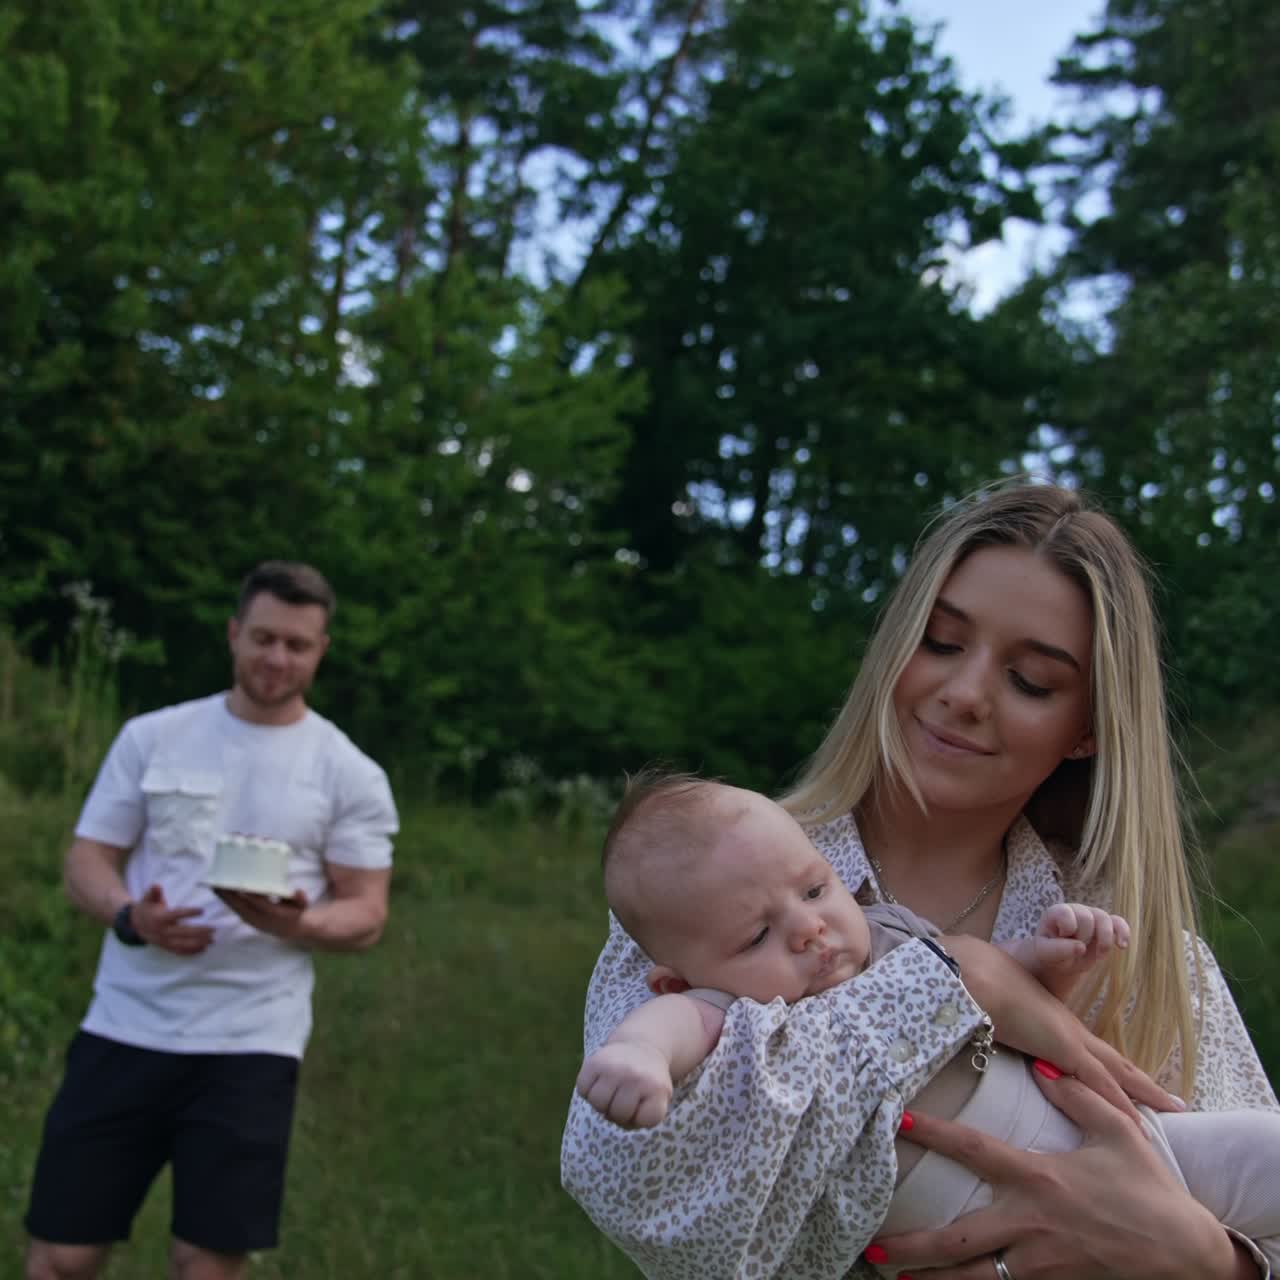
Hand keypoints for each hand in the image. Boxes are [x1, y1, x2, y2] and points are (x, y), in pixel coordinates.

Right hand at [130, 884, 214, 954]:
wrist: (135, 925)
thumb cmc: (146, 909)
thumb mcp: (148, 898)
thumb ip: (154, 892)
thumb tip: (156, 885)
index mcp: (159, 918)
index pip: (176, 915)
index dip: (188, 913)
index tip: (202, 910)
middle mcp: (162, 931)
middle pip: (183, 932)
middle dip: (199, 932)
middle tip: (213, 929)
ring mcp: (164, 941)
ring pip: (183, 944)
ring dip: (198, 943)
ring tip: (212, 940)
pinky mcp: (166, 947)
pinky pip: (179, 951)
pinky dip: (192, 952)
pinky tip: (204, 948)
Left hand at [214, 887, 309, 940]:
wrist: (290, 930)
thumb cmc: (295, 912)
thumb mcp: (301, 905)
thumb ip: (300, 899)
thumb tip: (298, 892)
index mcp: (274, 913)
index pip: (260, 903)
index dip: (250, 894)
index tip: (241, 883)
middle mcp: (261, 918)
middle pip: (242, 906)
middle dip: (230, 895)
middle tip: (219, 882)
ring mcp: (252, 921)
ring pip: (236, 908)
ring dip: (225, 898)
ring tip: (214, 885)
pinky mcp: (248, 920)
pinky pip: (236, 910)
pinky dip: (227, 901)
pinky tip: (220, 893)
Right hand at [576, 1041, 673, 1128]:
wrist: (642, 1047)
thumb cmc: (648, 1083)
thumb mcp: (659, 1100)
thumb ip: (639, 1119)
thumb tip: (607, 1113)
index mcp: (657, 1087)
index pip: (646, 1120)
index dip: (642, 1116)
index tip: (646, 1101)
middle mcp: (635, 1075)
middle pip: (617, 1114)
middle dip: (619, 1112)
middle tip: (626, 1097)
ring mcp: (613, 1067)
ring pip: (597, 1102)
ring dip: (602, 1103)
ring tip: (612, 1091)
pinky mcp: (594, 1061)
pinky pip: (583, 1089)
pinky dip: (588, 1091)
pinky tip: (601, 1082)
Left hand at [873, 1074, 1238, 1279]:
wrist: (1187, 1253)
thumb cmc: (1150, 1189)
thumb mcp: (1118, 1132)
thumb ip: (1076, 1096)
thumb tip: (1042, 1065)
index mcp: (1039, 1178)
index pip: (975, 1149)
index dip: (935, 1132)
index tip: (898, 1119)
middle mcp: (1030, 1224)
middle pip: (958, 1239)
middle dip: (912, 1246)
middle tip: (870, 1246)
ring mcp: (1039, 1263)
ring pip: (973, 1278)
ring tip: (890, 1276)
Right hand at [943, 935, 1181, 1121]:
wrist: (970, 973)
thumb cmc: (976, 986)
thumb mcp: (992, 1011)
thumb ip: (999, 1026)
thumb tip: (994, 1034)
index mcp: (1055, 1023)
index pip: (1093, 1053)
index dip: (1114, 1068)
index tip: (1135, 1083)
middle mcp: (1069, 1031)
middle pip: (1116, 1062)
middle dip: (1144, 1084)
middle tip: (1174, 1103)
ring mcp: (1068, 1038)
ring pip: (1117, 1073)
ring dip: (1143, 1094)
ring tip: (1171, 1110)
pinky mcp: (1063, 1047)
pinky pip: (1100, 1083)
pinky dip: (1120, 1105)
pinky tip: (1139, 1125)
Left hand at [1031, 904, 1128, 995]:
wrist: (1063, 961)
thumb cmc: (1050, 953)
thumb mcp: (1045, 953)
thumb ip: (1057, 949)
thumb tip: (1081, 947)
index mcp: (1057, 912)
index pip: (1066, 913)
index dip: (1068, 929)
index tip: (1062, 939)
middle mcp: (1075, 910)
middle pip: (1086, 917)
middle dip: (1083, 937)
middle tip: (1076, 950)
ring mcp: (1092, 916)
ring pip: (1104, 918)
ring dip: (1103, 940)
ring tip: (1098, 956)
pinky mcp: (1106, 926)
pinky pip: (1118, 922)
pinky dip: (1122, 933)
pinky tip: (1122, 946)